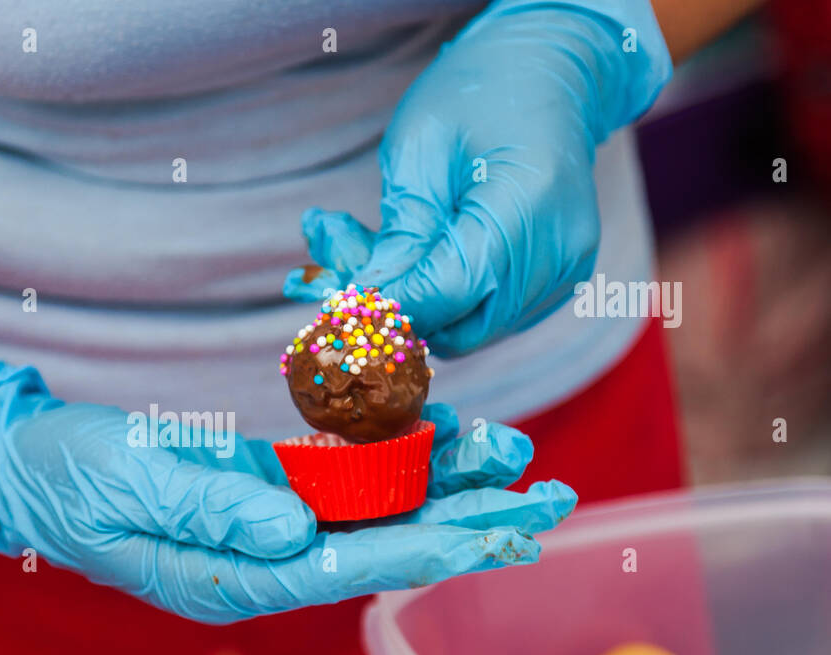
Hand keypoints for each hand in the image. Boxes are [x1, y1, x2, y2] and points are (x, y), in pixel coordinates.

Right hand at [0, 360, 575, 623]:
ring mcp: (264, 525)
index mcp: (233, 575)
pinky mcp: (261, 490)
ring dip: (446, 486)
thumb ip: (212, 507)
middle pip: (383, 544)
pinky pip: (342, 478)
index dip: (434, 543)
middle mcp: (262, 559)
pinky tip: (447, 435)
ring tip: (519, 461)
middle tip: (550, 499)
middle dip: (469, 522)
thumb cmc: (67, 478)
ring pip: (374, 510)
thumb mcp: (131, 483)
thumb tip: (297, 527)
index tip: (507, 527)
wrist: (25, 462)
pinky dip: (394, 456)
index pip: (352, 563)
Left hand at [285, 0, 671, 356]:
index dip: (388, 305)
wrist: (545, 70)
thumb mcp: (417, 153)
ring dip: (421, 309)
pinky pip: (492, 317)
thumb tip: (367, 306)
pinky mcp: (562, 279)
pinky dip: (450, 302)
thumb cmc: (473, 96)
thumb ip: (399, 238)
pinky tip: (426, 256)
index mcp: (526, 204)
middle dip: (400, 312)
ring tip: (385, 253)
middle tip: (351, 271)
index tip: (340, 300)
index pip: (447, 291)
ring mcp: (567, 269)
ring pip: (474, 331)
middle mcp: (559, 249)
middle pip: (463, 328)